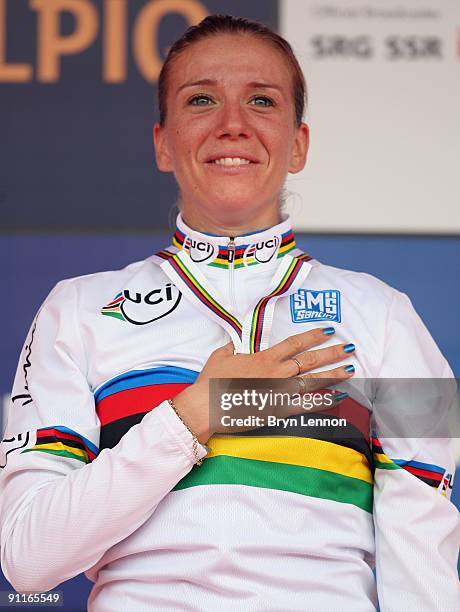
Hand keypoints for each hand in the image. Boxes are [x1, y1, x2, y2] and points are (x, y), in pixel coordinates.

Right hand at [172, 327, 354, 443]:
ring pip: (314, 382)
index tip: (329, 331)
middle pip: (311, 360)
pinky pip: (307, 405)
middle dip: (332, 353)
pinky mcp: (279, 410)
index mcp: (264, 358)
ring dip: (334, 375)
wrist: (206, 407)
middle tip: (350, 348)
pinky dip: (324, 401)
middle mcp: (277, 372)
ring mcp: (280, 392)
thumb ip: (232, 348)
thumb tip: (235, 343)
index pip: (295, 343)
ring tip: (351, 369)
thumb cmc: (211, 382)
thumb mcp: (220, 356)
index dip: (313, 336)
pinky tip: (339, 396)